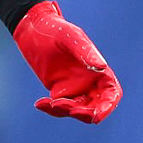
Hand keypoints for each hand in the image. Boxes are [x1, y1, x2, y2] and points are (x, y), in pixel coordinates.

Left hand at [13, 0, 121, 123]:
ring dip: (64, 111)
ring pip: (76, 110)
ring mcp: (74, 87)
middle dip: (81, 113)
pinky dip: (51, 109)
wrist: (31, 27)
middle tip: (61, 104)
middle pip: (94, 108)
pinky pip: (59, 107)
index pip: (111, 94)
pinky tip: (39, 103)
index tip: (94, 114)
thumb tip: (102, 66)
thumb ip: (84, 50)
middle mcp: (89, 81)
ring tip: (49, 102)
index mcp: (98, 69)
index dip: (106, 107)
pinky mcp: (58, 90)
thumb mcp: (68, 36)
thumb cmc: (54, 28)